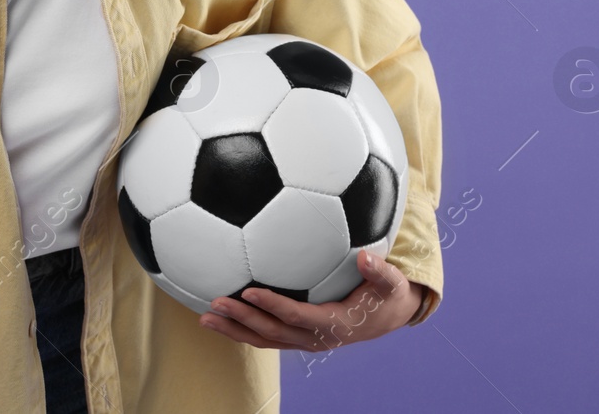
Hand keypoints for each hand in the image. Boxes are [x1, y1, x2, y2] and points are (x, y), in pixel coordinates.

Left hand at [199, 249, 423, 351]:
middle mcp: (314, 338)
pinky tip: (223, 318)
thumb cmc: (387, 297)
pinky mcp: (297, 337)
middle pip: (271, 332)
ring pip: (264, 340)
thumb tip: (368, 257)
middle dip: (242, 319)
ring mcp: (304, 341)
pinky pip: (267, 337)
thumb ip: (381, 272)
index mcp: (333, 324)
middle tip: (215, 305)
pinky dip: (243, 329)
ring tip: (205, 318)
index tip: (249, 290)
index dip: (272, 305)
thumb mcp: (392, 285)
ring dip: (234, 330)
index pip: (296, 316)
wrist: (386, 319)